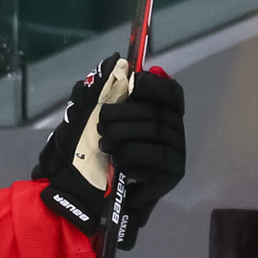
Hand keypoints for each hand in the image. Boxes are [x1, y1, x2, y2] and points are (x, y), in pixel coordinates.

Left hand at [33, 55, 185, 249]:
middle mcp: (172, 130)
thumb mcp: (86, 119)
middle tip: (102, 129)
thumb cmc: (88, 156)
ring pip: (155, 131)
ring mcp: (175, 152)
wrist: (82, 197)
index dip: (154, 86)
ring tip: (105, 147)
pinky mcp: (171, 173)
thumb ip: (100, 90)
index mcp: (158, 114)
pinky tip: (119, 163)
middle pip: (157, 111)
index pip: (170, 92)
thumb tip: (113, 61)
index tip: (133, 86)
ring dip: (123, 136)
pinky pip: (154, 155)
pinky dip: (131, 156)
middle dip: (123, 116)